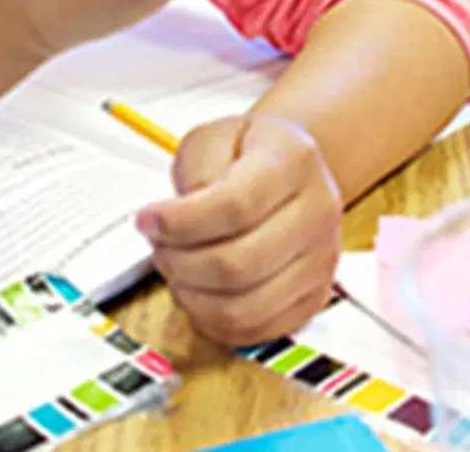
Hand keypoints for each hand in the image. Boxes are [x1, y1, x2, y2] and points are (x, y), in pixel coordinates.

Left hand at [136, 115, 341, 346]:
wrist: (289, 172)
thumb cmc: (247, 155)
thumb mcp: (213, 137)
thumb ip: (196, 170)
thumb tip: (180, 221)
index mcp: (294, 161)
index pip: (235, 206)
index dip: (180, 222)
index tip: (147, 220)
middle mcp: (318, 211)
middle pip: (237, 264)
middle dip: (179, 263)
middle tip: (159, 246)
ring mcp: (322, 260)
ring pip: (243, 308)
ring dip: (192, 296)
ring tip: (178, 269)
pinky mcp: (314, 298)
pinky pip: (255, 331)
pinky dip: (213, 322)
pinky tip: (200, 292)